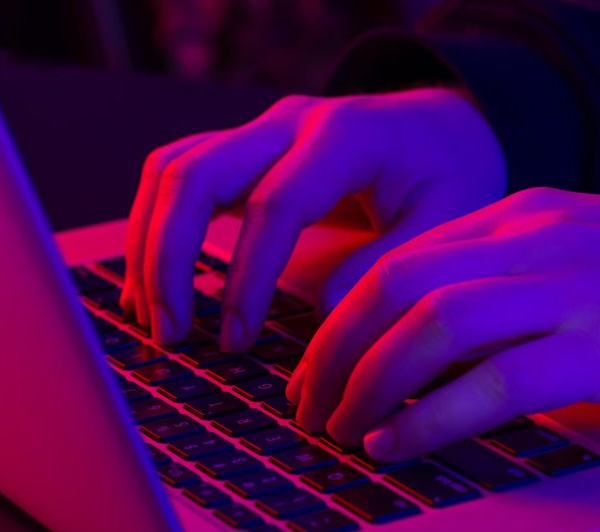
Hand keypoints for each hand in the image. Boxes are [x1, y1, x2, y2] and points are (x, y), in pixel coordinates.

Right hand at [121, 87, 505, 349]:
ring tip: (153, 320)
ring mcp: (261, 132)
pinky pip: (179, 178)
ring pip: (171, 171)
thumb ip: (387, 266)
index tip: (236, 341)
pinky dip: (156, 229)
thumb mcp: (448, 222)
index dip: (246, 278)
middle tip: (170, 334)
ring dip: (148, 246)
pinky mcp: (246, 152)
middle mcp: (290, 122)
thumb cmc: (451, 176)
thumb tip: (320, 323)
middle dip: (166, 258)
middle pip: (194, 174)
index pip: (274, 204)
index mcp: (344, 135)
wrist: (445, 131)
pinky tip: (154, 286)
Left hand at [287, 188, 599, 460]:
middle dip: (334, 351)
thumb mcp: (575, 248)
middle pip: (397, 285)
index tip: (316, 365)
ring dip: (370, 383)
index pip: (400, 259)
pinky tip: (400, 444)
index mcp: (521, 217)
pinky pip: (495, 380)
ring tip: (343, 428)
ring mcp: (571, 290)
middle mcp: (534, 241)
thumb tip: (421, 336)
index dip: (341, 318)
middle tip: (309, 404)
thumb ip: (503, 277)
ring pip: (434, 325)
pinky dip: (432, 416)